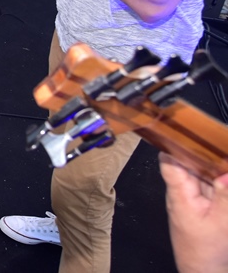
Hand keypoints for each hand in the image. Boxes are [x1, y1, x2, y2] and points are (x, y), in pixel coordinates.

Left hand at [160, 154, 227, 272]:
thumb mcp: (221, 221)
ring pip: (198, 173)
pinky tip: (223, 176)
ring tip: (222, 154)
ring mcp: (189, 198)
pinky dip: (214, 180)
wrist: (202, 270)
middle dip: (202, 153)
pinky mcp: (198, 205)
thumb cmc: (205, 251)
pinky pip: (205, 185)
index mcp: (179, 193)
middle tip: (219, 144)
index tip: (189, 132)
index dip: (176, 144)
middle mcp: (180, 192)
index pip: (169, 160)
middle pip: (187, 164)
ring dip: (211, 166)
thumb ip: (225, 194)